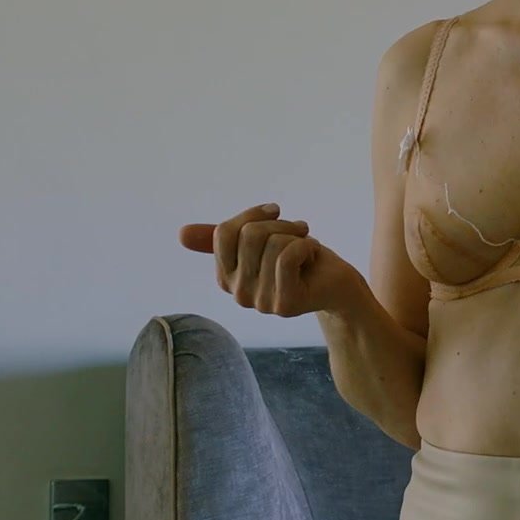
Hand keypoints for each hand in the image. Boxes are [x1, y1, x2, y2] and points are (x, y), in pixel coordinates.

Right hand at [178, 202, 359, 316]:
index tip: (277, 215)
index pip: (224, 232)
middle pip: (249, 234)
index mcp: (227, 277)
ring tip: (307, 248)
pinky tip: (314, 255)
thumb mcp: (263, 240)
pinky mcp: (284, 305)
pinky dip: (307, 246)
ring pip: (271, 244)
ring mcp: (260, 302)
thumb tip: (180, 233)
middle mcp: (238, 294)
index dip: (254, 215)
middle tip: (298, 234)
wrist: (339, 286)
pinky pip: (287, 257)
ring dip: (297, 236)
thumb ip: (227, 236)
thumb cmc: (302, 260)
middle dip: (281, 225)